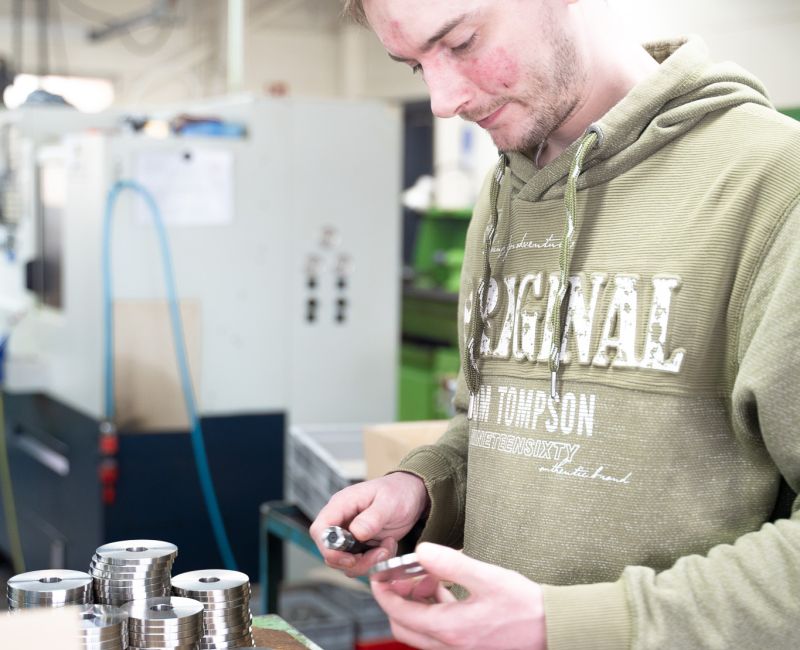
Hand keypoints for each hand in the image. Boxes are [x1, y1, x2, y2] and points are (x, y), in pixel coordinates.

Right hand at [309, 472, 428, 576]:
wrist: (411, 495)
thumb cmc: (397, 491)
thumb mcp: (388, 501)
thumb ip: (372, 517)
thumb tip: (355, 533)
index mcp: (341, 505)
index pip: (320, 530)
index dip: (329, 548)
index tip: (350, 559)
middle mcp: (341, 521)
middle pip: (331, 552)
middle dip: (354, 561)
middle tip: (380, 553)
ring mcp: (350, 535)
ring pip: (345, 562)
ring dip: (368, 562)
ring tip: (388, 546)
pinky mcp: (360, 546)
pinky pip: (360, 563)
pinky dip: (375, 562)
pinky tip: (389, 547)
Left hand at [371, 542, 545, 649]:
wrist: (553, 628)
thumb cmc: (525, 605)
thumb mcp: (487, 577)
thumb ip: (451, 564)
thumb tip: (421, 550)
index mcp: (450, 629)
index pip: (400, 613)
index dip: (384, 593)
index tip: (378, 575)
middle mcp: (449, 645)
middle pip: (404, 626)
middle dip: (397, 598)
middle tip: (401, 574)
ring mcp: (458, 647)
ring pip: (421, 628)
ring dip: (416, 602)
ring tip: (428, 574)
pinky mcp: (468, 643)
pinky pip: (438, 628)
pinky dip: (434, 608)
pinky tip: (445, 586)